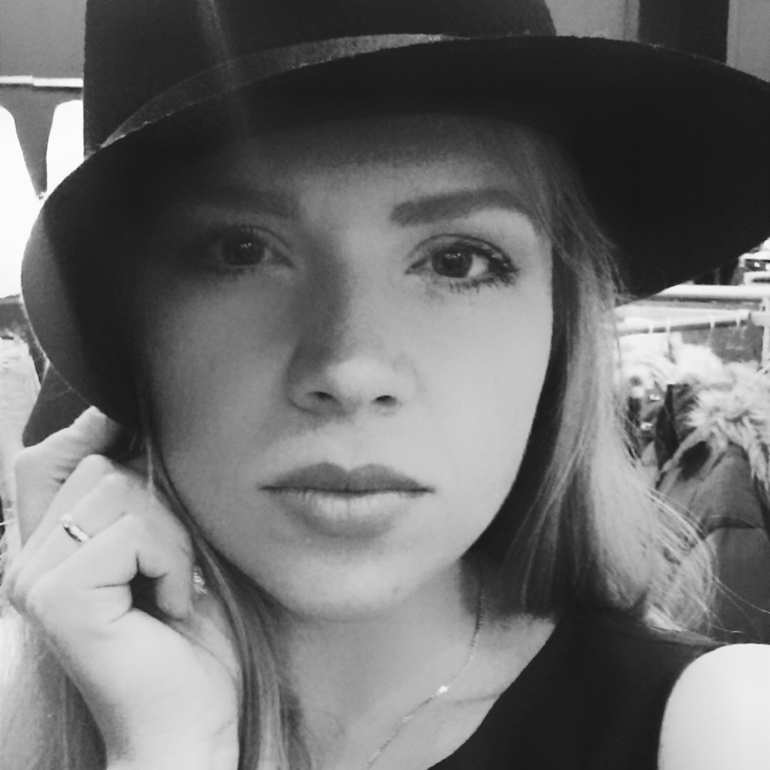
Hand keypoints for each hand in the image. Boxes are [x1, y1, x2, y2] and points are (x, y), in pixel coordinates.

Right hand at [3, 408, 239, 769]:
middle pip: (100, 467)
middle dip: (160, 511)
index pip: (43, 462)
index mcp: (48, 552)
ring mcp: (35, 580)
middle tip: (169, 572)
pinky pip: (133, 531)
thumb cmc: (186, 644)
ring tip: (171, 591)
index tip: (126, 432)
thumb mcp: (163, 552)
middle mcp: (27, 563)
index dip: (85, 435)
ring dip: (172, 539)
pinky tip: (172, 607)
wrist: (190, 723)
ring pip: (121, 491)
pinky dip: (172, 561)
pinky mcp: (58, 598)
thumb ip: (137, 500)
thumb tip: (123, 426)